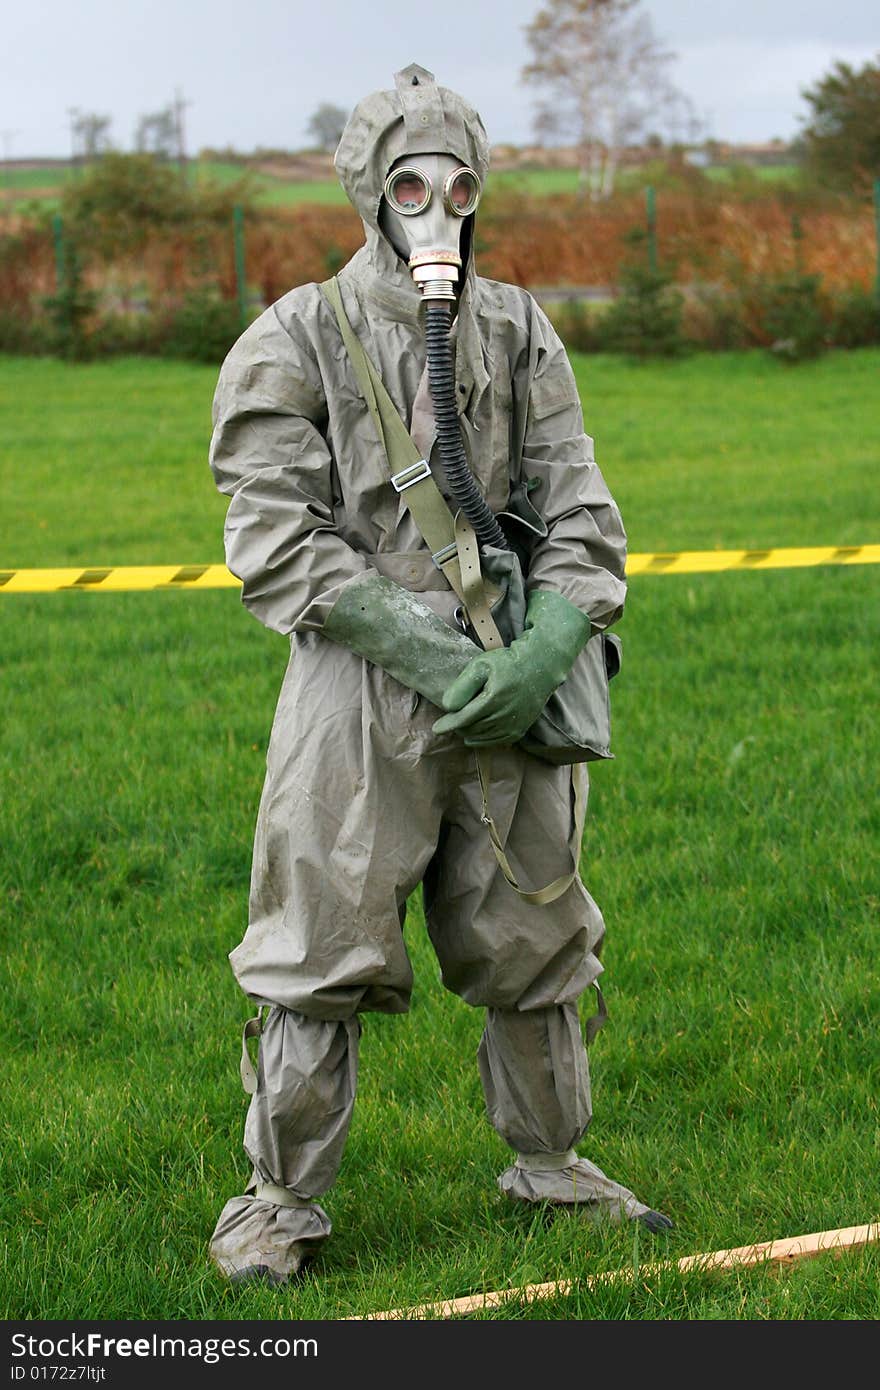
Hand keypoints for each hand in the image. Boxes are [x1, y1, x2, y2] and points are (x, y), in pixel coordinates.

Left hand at [432, 644, 554, 745]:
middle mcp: (504, 716)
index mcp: (493, 699)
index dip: (448, 724)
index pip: (464, 719)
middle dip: (458, 727)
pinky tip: (476, 731)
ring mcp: (513, 726)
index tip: (436, 728)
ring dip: (468, 733)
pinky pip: (494, 742)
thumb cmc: (507, 664)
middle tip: (451, 719)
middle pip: (471, 730)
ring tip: (463, 724)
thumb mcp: (481, 665)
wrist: (539, 668)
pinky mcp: (519, 731)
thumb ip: (463, 686)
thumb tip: (447, 706)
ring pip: (481, 738)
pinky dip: (482, 739)